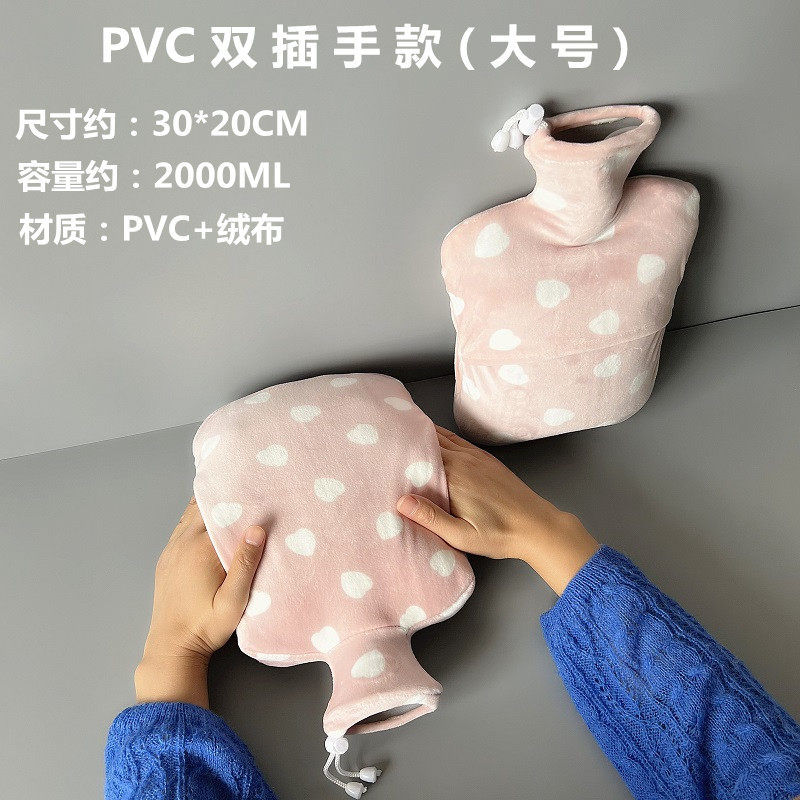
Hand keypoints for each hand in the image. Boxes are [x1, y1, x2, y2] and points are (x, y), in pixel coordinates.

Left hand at [134, 497, 266, 707]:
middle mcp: (181, 544)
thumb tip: (257, 528)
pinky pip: (181, 530)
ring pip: (189, 517)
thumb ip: (245, 564)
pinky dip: (196, 520)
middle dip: (223, 497)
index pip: (220, 511)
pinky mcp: (166, 561)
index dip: (237, 497)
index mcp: (200, 549)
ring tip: (232, 502)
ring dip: (209, 508)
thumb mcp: (234, 600)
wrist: (171, 649)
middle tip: (246, 488)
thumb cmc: (206, 627)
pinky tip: (211, 525)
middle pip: (202, 507)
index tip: (255, 486)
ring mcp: (171, 552)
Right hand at [397, 426, 598, 594]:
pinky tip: (432, 436)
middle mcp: (464, 460)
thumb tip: (401, 501)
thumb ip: (431, 517)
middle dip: (406, 437)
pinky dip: (441, 435)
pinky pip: (458, 440)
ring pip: (443, 437)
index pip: (421, 454)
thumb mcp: (462, 535)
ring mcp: (476, 457)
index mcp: (454, 477)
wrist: (537, 526)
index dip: (399, 447)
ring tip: (400, 428)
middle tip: (382, 433)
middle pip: (429, 441)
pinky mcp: (485, 460)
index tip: (379, 444)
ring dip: (422, 433)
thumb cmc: (499, 535)